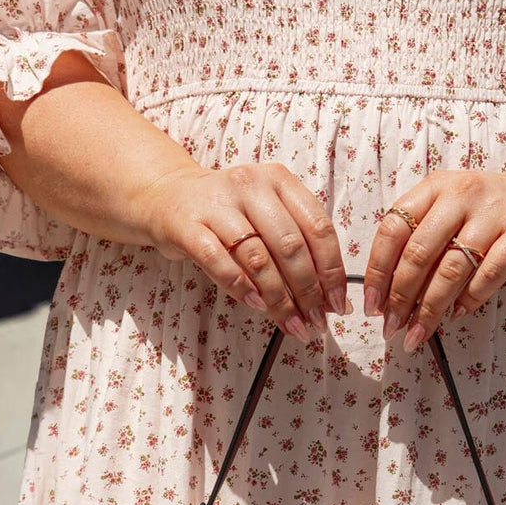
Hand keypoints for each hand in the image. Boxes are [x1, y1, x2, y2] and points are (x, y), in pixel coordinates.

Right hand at [130, 161, 353, 338]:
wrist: (167, 196)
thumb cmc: (228, 214)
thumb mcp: (266, 215)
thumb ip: (297, 246)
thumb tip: (329, 298)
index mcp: (279, 179)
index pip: (317, 227)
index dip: (332, 270)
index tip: (338, 303)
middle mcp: (250, 185)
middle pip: (290, 246)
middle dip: (308, 291)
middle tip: (316, 322)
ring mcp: (217, 204)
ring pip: (258, 259)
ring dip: (279, 300)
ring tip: (292, 325)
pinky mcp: (188, 226)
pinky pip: (220, 263)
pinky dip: (242, 288)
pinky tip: (257, 306)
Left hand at [363, 166, 505, 351]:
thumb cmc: (488, 213)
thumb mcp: (450, 211)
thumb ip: (421, 241)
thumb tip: (388, 295)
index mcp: (434, 187)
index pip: (393, 229)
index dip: (378, 272)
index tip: (372, 307)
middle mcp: (461, 194)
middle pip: (419, 253)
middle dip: (400, 298)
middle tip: (392, 328)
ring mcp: (494, 212)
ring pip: (452, 269)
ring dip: (430, 310)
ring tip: (417, 334)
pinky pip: (489, 274)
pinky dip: (469, 300)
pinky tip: (457, 316)